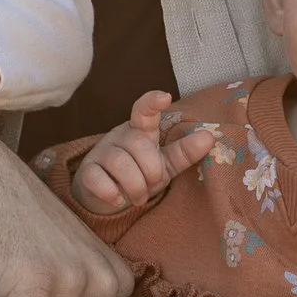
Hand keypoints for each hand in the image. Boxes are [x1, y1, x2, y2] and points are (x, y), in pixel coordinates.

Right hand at [70, 90, 219, 216]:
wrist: (107, 196)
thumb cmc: (140, 173)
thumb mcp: (165, 164)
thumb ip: (184, 152)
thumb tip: (209, 137)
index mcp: (140, 131)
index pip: (144, 110)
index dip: (152, 102)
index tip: (165, 97)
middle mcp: (120, 136)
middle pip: (137, 144)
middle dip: (150, 170)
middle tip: (152, 185)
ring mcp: (101, 152)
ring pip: (119, 163)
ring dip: (134, 186)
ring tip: (138, 197)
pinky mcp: (87, 171)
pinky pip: (97, 179)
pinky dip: (112, 192)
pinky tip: (118, 198)